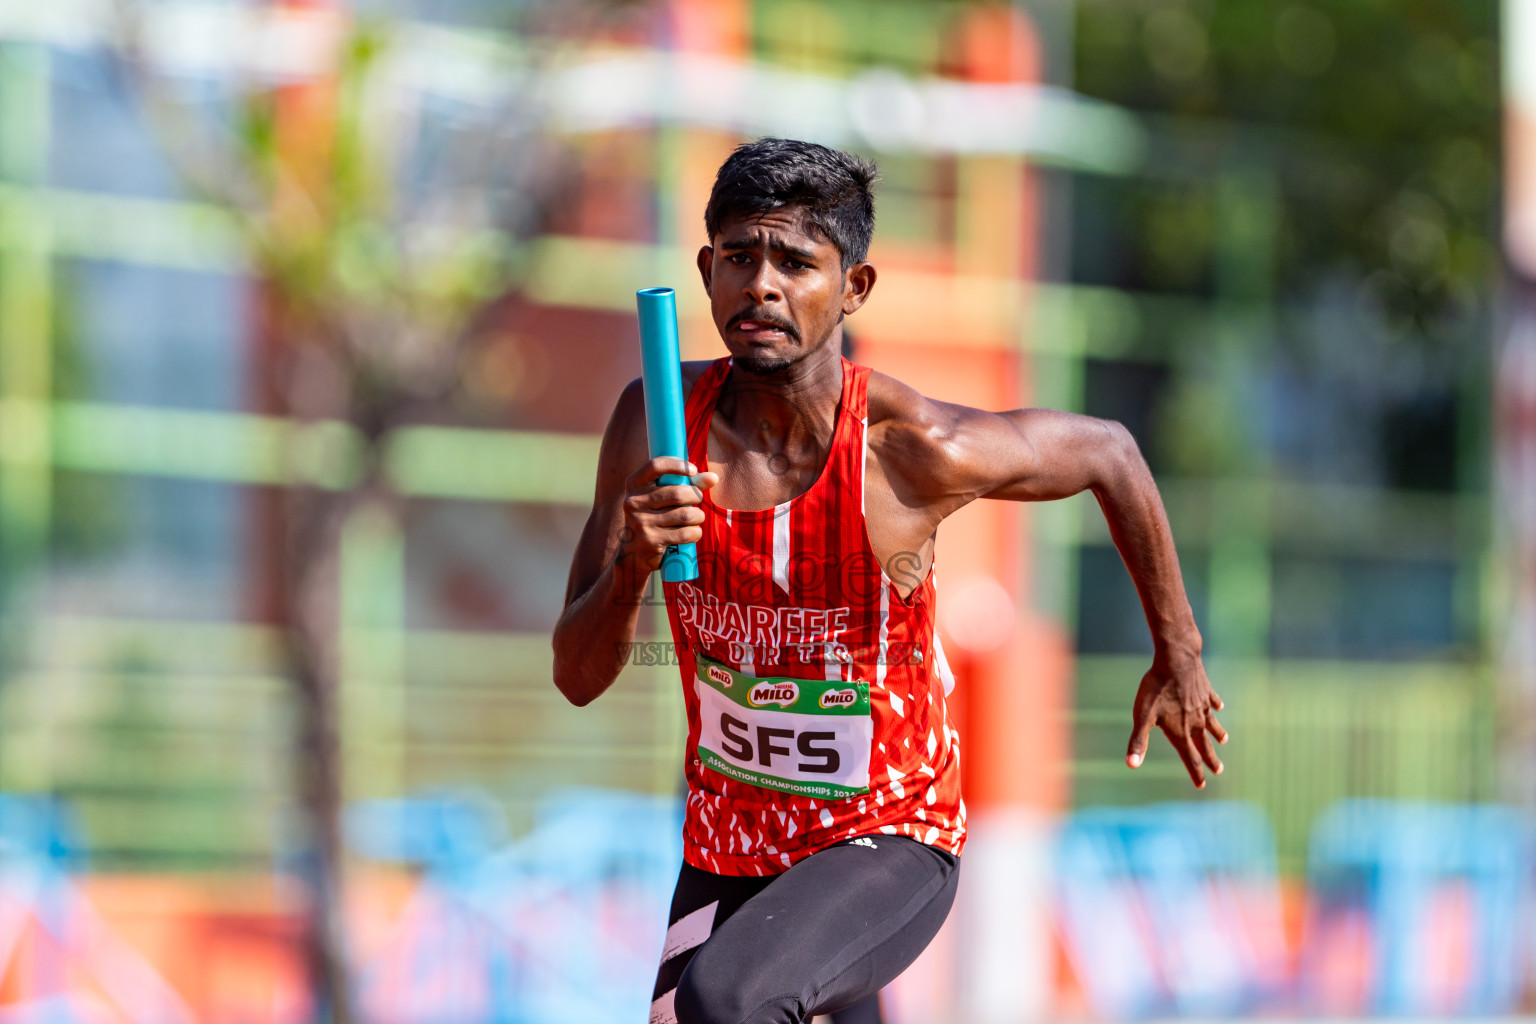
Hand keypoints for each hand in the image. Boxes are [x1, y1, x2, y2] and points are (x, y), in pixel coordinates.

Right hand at [619, 457, 717, 571]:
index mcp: (634, 483)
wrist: (634, 551)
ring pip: (685, 515)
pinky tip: (693, 532)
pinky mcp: (650, 540)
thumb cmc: (655, 515)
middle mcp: (634, 501)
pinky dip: (695, 532)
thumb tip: (713, 478)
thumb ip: (687, 484)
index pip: (656, 466)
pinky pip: (685, 533)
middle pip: (677, 493)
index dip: (678, 465)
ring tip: (696, 517)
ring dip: (698, 516)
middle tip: (698, 500)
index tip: (694, 471)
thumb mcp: (662, 496)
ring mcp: (640, 522)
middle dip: (696, 496)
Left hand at [1125, 648, 1227, 788]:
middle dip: (1211, 759)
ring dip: (1218, 733)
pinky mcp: (1205, 690)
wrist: (1176, 659)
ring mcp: (1202, 705)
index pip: (1190, 758)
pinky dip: (1216, 705)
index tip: (1201, 786)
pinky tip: (1219, 706)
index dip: (1195, 774)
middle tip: (1219, 770)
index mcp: (1181, 731)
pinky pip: (1212, 700)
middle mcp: (1195, 721)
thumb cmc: (1157, 688)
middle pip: (1204, 745)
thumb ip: (1138, 741)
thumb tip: (1131, 765)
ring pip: (1212, 723)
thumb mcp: (1142, 716)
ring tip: (1224, 740)